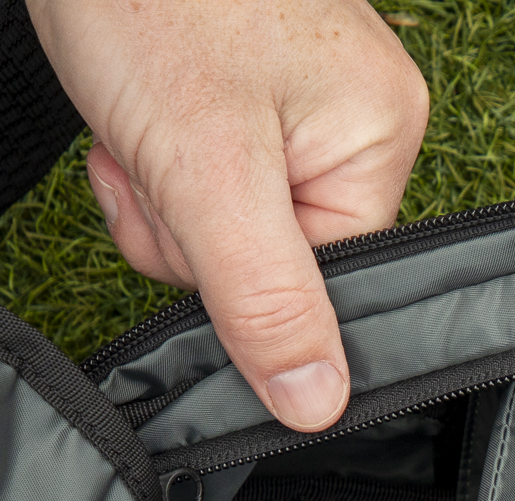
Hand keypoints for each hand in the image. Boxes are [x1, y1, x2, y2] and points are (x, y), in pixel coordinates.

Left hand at [27, 0, 430, 432]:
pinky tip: (134, 98)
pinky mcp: (246, 78)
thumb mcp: (205, 170)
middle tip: (148, 147)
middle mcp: (357, 113)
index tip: (180, 202)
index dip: (232, 272)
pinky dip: (153, 145)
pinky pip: (206, 164)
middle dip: (185, 222)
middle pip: (271, 252)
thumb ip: (266, 297)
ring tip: (135, 112)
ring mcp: (303, 92)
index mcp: (381, 136)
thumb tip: (321, 407)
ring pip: (227, 214)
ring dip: (159, 184)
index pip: (320, 280)